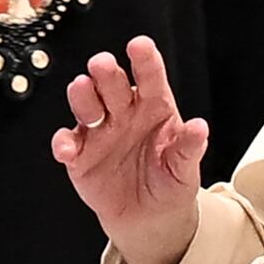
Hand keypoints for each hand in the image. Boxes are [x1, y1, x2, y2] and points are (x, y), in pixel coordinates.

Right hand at [50, 37, 211, 263]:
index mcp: (154, 107)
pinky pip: (67, 142)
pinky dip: (64, 143)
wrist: (150, 217)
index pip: (150, 78)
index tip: (139, 45)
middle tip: (102, 64)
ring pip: (86, 104)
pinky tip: (67, 149)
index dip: (144, 60)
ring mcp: (99, 131)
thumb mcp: (185, 168)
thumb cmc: (170, 182)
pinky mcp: (80, 154)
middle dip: (106, 73)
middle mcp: (124, 112)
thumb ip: (188, 148)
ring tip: (83, 89)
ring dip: (83, 96)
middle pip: (112, 84)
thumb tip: (199, 127)